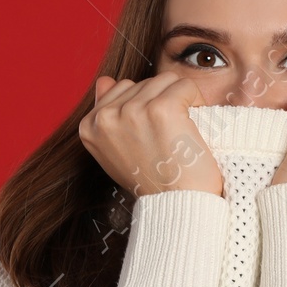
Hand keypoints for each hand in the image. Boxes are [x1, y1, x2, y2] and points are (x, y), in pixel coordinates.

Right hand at [78, 74, 223, 196]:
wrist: (177, 206)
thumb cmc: (152, 180)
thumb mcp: (116, 150)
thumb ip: (107, 115)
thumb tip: (104, 81)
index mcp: (89, 126)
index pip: (122, 88)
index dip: (145, 108)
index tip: (150, 137)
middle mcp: (106, 117)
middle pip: (145, 82)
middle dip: (162, 103)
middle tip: (167, 139)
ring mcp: (133, 111)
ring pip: (167, 80)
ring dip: (181, 101)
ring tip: (178, 133)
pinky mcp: (162, 109)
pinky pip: (186, 86)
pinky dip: (196, 102)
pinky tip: (190, 129)